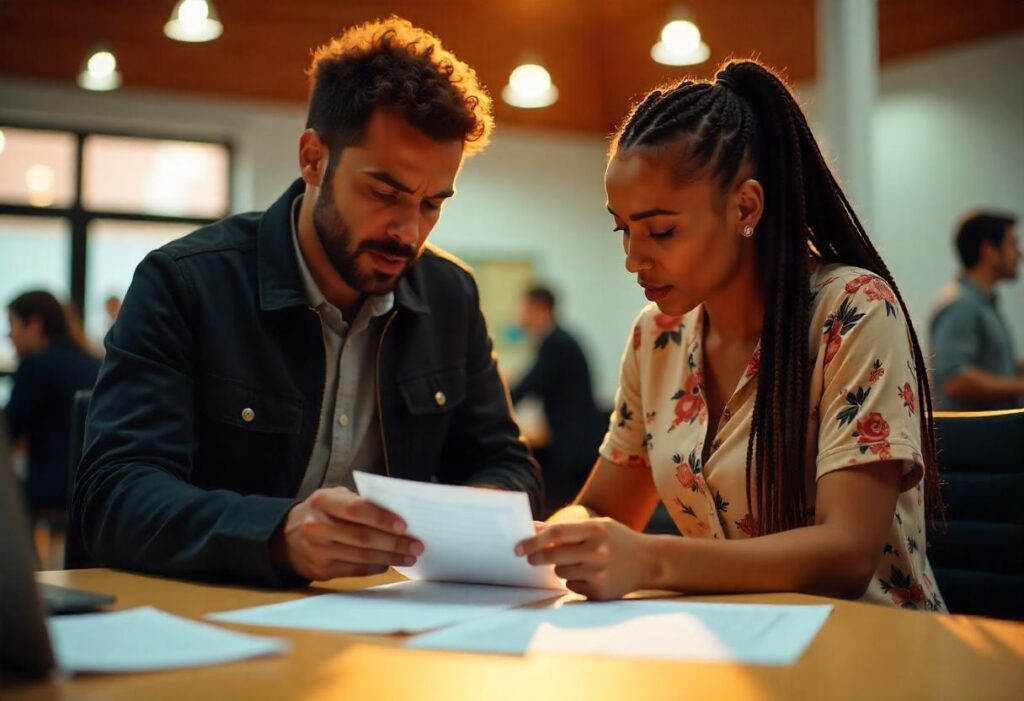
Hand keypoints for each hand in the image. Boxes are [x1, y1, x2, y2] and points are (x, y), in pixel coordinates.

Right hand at [273, 487, 423, 580]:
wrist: (284, 538)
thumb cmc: (320, 513)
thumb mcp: (332, 498)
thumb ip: (359, 502)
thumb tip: (396, 513)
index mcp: (322, 502)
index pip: (355, 509)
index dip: (381, 518)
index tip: (404, 525)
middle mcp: (317, 526)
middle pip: (362, 537)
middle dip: (394, 543)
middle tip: (417, 545)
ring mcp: (317, 550)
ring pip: (361, 556)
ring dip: (390, 557)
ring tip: (409, 557)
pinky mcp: (320, 570)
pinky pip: (354, 569)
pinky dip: (375, 566)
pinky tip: (388, 563)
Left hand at [515, 518, 654, 599]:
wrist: (650, 561)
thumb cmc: (617, 540)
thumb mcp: (597, 526)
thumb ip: (566, 528)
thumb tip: (532, 528)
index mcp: (596, 530)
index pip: (557, 532)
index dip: (534, 540)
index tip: (518, 547)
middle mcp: (598, 552)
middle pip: (553, 556)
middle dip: (536, 557)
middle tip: (529, 558)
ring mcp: (600, 574)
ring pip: (561, 572)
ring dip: (561, 568)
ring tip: (579, 562)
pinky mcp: (600, 592)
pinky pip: (572, 587)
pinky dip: (575, 581)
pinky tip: (591, 575)